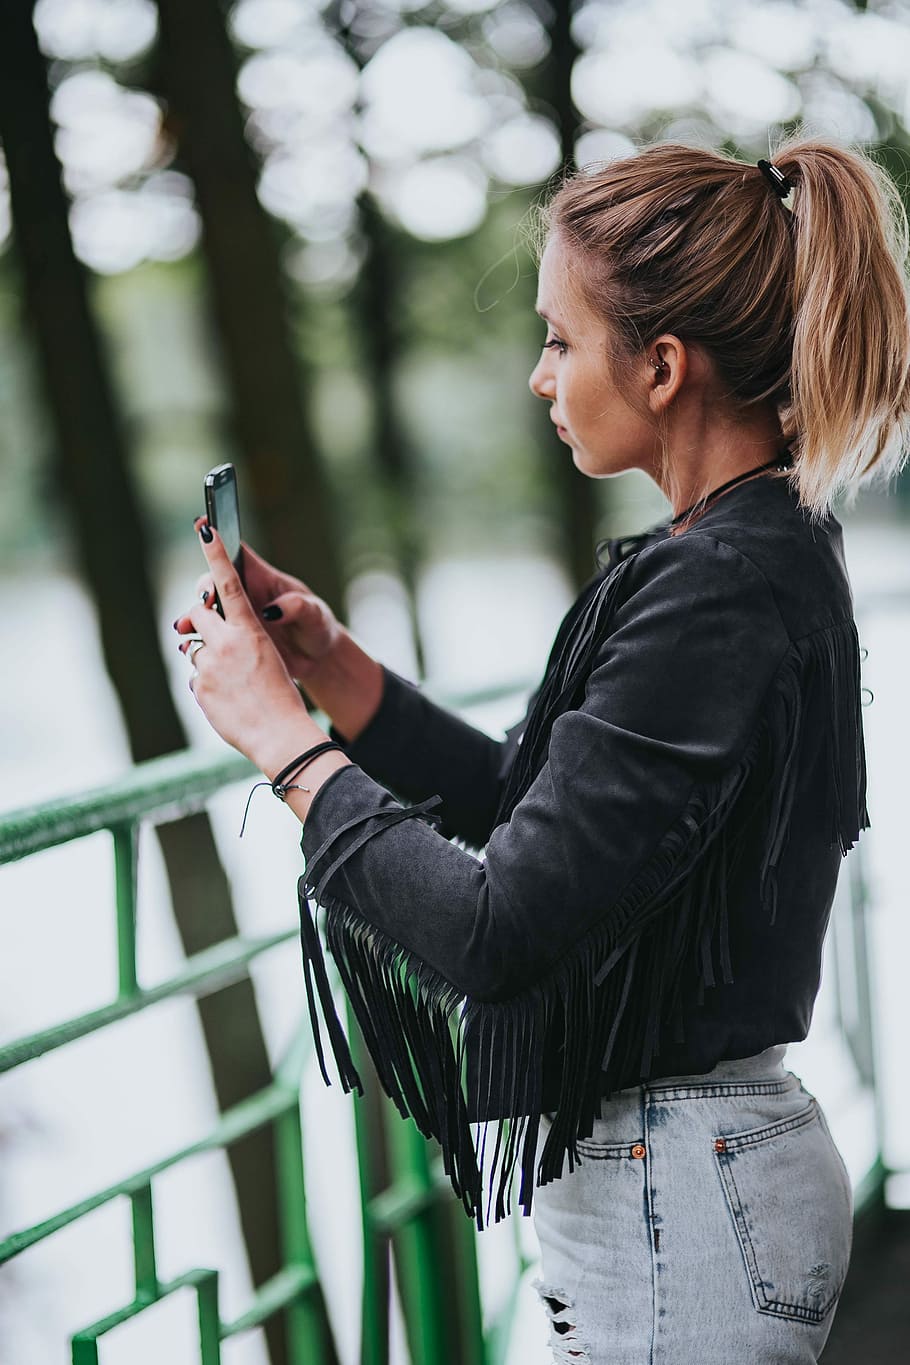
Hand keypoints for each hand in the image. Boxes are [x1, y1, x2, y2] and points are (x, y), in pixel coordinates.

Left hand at [176, 521, 321, 773]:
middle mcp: (226, 643)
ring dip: (207, 655)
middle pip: (199, 611)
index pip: (228, 582)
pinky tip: (229, 698)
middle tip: (211, 624)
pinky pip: (195, 676)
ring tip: (233, 678)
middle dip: (200, 614)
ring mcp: (209, 667)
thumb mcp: (270, 657)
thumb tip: (217, 630)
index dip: (216, 552)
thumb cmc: (282, 696)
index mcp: (250, 630)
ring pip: (194, 647)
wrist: (280, 736)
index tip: (205, 526)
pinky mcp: (199, 689)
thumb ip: (242, 638)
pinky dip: (208, 683)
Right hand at [178, 541, 343, 685]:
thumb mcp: (314, 614)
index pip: (238, 554)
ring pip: (207, 611)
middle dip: (205, 587)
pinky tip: (189, 647)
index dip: (220, 538)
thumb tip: (272, 610)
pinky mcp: (235, 639)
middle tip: (207, 601)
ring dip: (193, 616)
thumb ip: (297, 606)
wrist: (318, 660)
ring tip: (185, 626)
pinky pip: (209, 636)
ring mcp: (238, 618)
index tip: (203, 526)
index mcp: (264, 580)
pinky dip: (197, 640)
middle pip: (215, 581)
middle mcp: (246, 595)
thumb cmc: (319, 627)